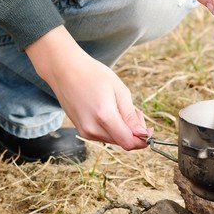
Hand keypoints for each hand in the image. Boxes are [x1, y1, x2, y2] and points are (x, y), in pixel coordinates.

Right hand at [26, 27, 150, 150]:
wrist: (64, 70)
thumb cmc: (93, 74)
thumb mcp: (119, 90)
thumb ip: (131, 115)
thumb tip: (142, 135)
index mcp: (104, 116)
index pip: (129, 142)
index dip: (142, 140)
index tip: (149, 129)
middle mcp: (92, 129)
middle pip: (122, 142)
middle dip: (134, 131)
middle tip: (134, 110)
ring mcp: (84, 131)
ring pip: (113, 140)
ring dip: (122, 129)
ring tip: (119, 107)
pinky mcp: (80, 130)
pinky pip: (102, 135)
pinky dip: (111, 127)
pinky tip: (108, 111)